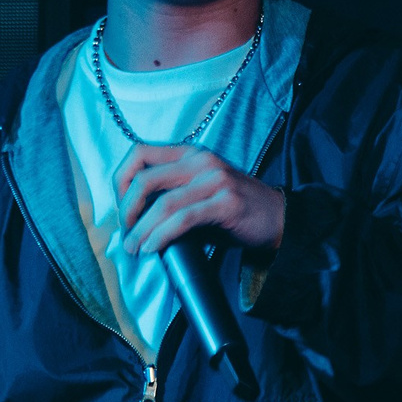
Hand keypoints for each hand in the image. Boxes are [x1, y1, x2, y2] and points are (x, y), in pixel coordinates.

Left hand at [115, 143, 284, 257]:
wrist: (280, 218)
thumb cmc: (236, 209)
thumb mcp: (200, 192)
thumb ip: (170, 196)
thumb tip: (135, 219)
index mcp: (191, 153)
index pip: (140, 153)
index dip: (121, 180)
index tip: (122, 207)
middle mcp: (201, 161)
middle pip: (145, 178)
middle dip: (126, 209)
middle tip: (126, 232)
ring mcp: (215, 180)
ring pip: (162, 203)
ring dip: (141, 230)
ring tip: (134, 248)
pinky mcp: (226, 204)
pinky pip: (183, 219)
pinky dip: (161, 235)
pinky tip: (153, 248)